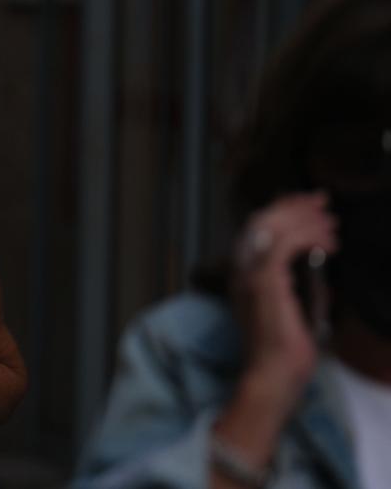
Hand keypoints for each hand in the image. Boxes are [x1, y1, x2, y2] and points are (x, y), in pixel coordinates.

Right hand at [231, 191, 338, 405]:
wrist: (275, 371)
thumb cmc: (286, 347)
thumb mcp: (293, 301)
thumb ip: (298, 277)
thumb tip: (317, 255)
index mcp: (243, 272)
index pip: (257, 227)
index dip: (282, 208)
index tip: (308, 202)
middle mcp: (240, 268)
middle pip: (261, 219)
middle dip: (293, 205)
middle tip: (322, 201)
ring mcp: (248, 273)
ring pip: (271, 226)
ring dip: (304, 218)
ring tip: (331, 224)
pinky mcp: (264, 280)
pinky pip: (283, 243)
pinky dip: (307, 236)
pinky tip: (327, 243)